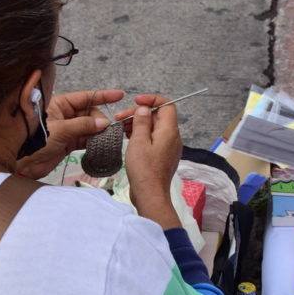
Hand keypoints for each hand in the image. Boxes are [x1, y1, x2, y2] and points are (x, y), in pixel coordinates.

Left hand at [15, 89, 123, 178]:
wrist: (22, 163)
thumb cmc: (34, 140)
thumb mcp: (61, 129)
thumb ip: (83, 125)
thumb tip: (103, 123)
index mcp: (59, 104)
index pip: (85, 97)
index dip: (102, 96)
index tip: (118, 94)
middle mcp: (64, 115)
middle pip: (89, 113)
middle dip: (100, 119)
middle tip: (107, 129)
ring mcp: (67, 129)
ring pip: (89, 127)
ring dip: (98, 132)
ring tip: (107, 137)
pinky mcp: (67, 143)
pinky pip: (85, 139)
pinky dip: (93, 142)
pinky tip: (100, 144)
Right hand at [121, 94, 182, 228]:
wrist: (150, 194)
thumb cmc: (144, 169)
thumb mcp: (139, 141)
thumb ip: (142, 122)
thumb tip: (145, 109)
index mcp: (169, 131)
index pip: (167, 105)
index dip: (152, 100)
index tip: (137, 101)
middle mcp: (172, 138)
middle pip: (158, 117)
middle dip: (139, 114)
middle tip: (120, 117)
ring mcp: (168, 148)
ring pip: (154, 128)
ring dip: (138, 125)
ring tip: (120, 128)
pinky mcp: (162, 156)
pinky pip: (153, 140)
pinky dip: (141, 136)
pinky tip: (127, 138)